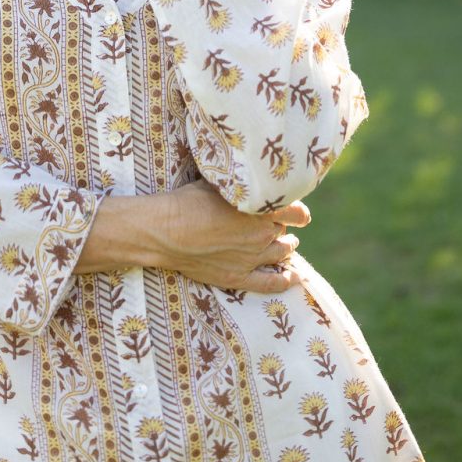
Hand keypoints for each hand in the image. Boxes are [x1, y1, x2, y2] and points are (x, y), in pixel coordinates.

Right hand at [156, 179, 310, 292]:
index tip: (291, 207)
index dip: (296, 209)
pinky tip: (295, 278)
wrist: (165, 231)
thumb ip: (238, 186)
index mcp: (260, 210)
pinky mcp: (238, 277)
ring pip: (281, 253)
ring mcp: (251, 259)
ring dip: (286, 247)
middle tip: (274, 220)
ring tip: (287, 243)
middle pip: (284, 230)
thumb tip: (247, 177)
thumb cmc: (187, 201)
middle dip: (281, 224)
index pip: (296, 212)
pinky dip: (286, 281)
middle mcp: (262, 236)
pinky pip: (270, 283)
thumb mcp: (216, 183)